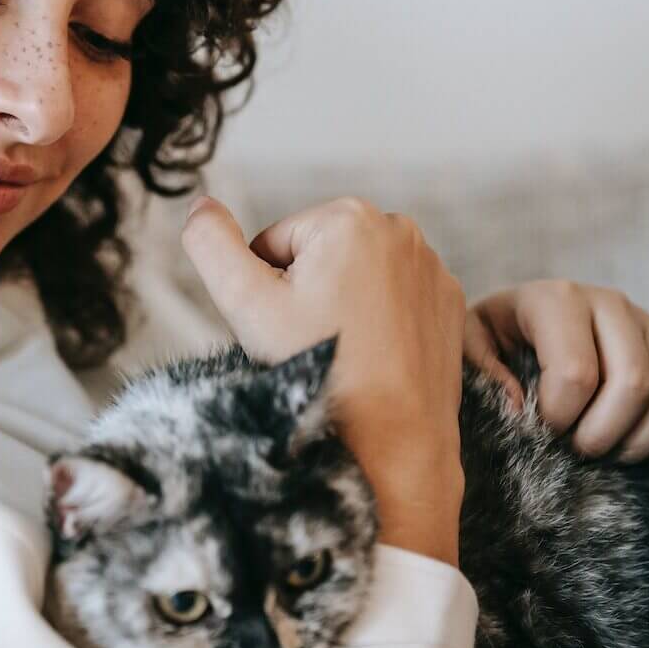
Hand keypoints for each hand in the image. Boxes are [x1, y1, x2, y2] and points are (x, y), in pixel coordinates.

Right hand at [180, 195, 487, 559]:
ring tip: (347, 354)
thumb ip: (211, 244)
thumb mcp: (247, 305)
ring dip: (342, 309)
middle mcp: (400, 228)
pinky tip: (377, 358)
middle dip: (306, 296)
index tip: (290, 329)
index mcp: (348, 216)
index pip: (274, 245)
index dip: (267, 291)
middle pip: (318, 258)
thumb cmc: (322, 372)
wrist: (395, 441)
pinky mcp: (449, 301)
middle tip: (315, 344)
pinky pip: (395, 301)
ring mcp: (431, 265)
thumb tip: (200, 206)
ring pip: (356, 280)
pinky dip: (381, 324)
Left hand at [472, 280, 648, 460]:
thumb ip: (484, 374)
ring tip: (605, 449)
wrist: (527, 320)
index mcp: (556, 298)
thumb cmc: (495, 338)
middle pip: (634, 383)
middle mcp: (610, 303)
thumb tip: (522, 410)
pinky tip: (632, 443)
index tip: (540, 428)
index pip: (575, 372)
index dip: (558, 418)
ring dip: (641, 440)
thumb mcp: (469, 346)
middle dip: (602, 436)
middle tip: (576, 449)